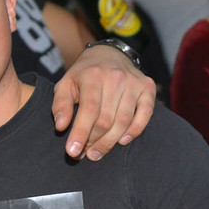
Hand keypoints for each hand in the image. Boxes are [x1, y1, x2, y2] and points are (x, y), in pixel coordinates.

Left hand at [52, 44, 155, 159]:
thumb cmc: (84, 74)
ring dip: (110, 142)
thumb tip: (61, 127)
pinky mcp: (148, 88)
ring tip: (96, 153)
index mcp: (93, 76)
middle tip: (83, 154)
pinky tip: (122, 141)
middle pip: (106, 120)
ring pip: (123, 121)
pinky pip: (145, 115)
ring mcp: (134, 83)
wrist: (108, 53)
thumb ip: (60, 104)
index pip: (88, 111)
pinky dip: (134, 131)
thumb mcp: (65, 84)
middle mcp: (115, 78)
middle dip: (93, 141)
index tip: (72, 152)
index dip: (80, 133)